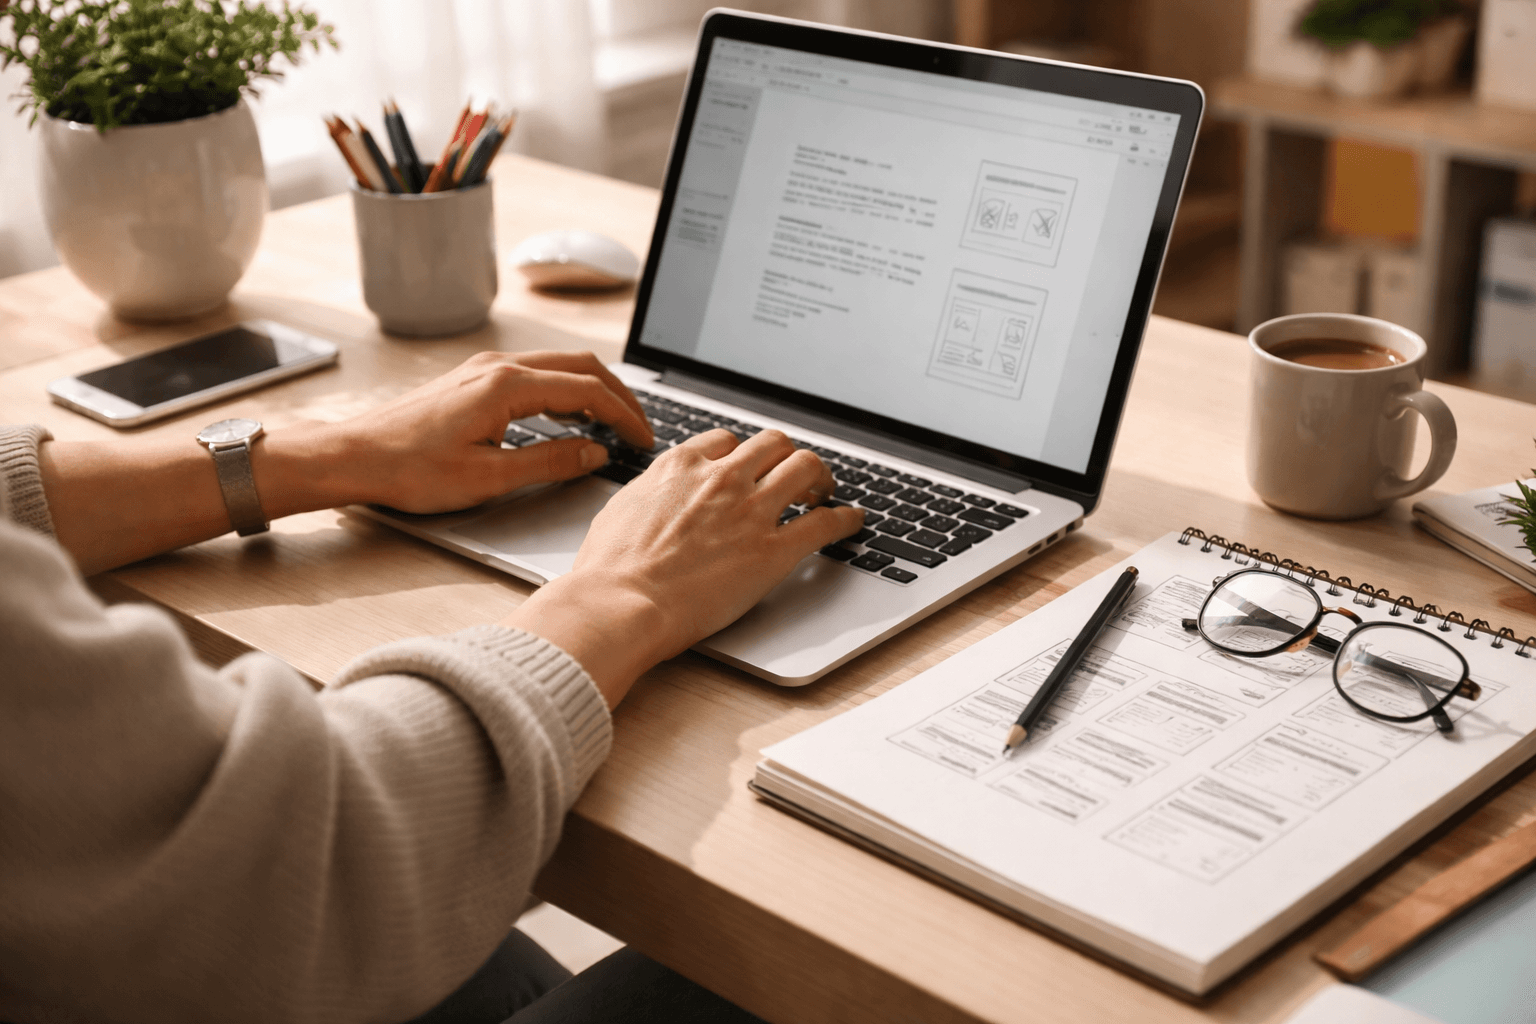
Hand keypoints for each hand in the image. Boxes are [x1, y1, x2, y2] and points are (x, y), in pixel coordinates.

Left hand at [312, 350, 654, 514]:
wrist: (355, 456)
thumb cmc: (410, 470)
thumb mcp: (489, 477)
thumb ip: (550, 461)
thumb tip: (595, 452)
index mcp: (507, 386)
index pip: (588, 390)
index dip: (625, 415)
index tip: (644, 439)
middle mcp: (499, 366)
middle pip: (580, 365)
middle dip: (619, 394)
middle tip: (641, 427)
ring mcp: (485, 368)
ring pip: (559, 365)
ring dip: (593, 389)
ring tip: (614, 421)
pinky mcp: (474, 378)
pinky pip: (536, 372)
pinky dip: (566, 389)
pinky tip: (570, 415)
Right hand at [503, 429, 864, 705]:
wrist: (620, 603)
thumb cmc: (609, 570)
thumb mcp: (620, 511)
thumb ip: (648, 496)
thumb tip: (653, 498)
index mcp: (680, 467)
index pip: (725, 441)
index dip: (742, 453)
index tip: (748, 466)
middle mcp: (720, 479)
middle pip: (773, 444)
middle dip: (786, 456)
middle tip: (793, 475)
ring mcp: (750, 512)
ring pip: (805, 468)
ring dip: (819, 477)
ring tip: (823, 491)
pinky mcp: (772, 551)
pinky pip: (823, 523)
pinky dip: (844, 519)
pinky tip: (851, 521)